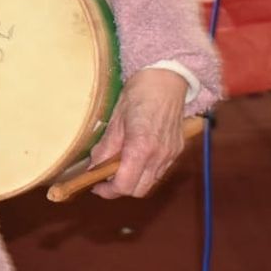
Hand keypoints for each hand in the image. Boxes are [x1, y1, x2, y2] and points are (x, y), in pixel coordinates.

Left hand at [86, 67, 192, 198]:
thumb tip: (94, 165)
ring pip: (150, 183)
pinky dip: (145, 172)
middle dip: (119, 188)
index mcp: (141, 147)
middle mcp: (159, 156)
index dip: (108, 190)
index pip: (125, 185)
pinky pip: (159, 172)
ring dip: (133, 181)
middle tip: (104, 177)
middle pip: (138, 190)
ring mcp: (170, 155)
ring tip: (118, 166)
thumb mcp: (116, 118)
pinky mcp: (176, 151)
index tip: (96, 185)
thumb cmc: (139, 94)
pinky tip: (135, 158)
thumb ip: (106, 147)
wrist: (166, 80)